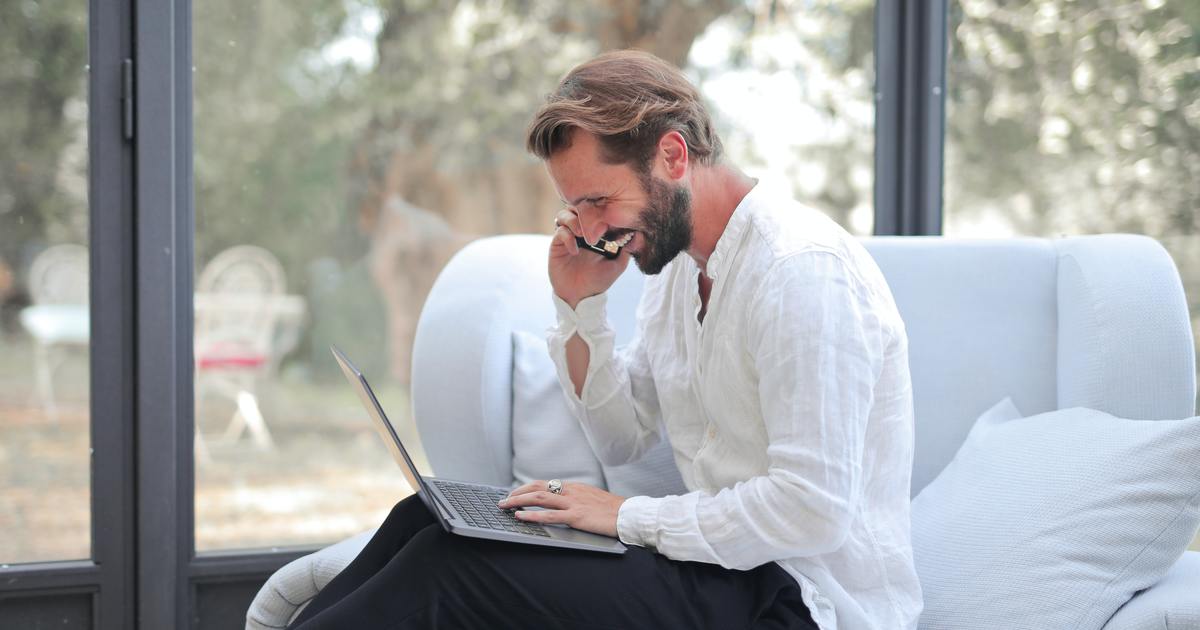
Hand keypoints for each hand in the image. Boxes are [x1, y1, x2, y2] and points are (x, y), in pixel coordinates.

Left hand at [498, 480, 625, 537]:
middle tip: (505, 499)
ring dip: (519, 501)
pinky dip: (532, 515)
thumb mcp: (592, 498)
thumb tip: (563, 502)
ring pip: (539, 497)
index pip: (545, 484)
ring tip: (505, 505)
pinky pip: (550, 515)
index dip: (527, 488)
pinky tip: (521, 516)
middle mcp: (571, 491)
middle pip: (538, 487)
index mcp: (575, 487)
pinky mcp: (576, 517)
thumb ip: (577, 498)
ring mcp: (573, 503)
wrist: (630, 514)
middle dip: (518, 492)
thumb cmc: (614, 509)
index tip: (516, 493)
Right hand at [550, 208, 628, 308]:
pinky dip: (567, 237)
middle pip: (577, 206)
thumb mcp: (618, 265)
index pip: (594, 208)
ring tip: (582, 234)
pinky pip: (559, 231)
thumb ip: (626, 249)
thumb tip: (638, 233)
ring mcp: (568, 235)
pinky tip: (575, 251)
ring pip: (564, 214)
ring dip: (573, 220)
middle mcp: (580, 229)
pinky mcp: (557, 244)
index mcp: (595, 230)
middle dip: (583, 210)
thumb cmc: (599, 280)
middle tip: (591, 222)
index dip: (598, 206)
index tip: (606, 214)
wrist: (580, 295)